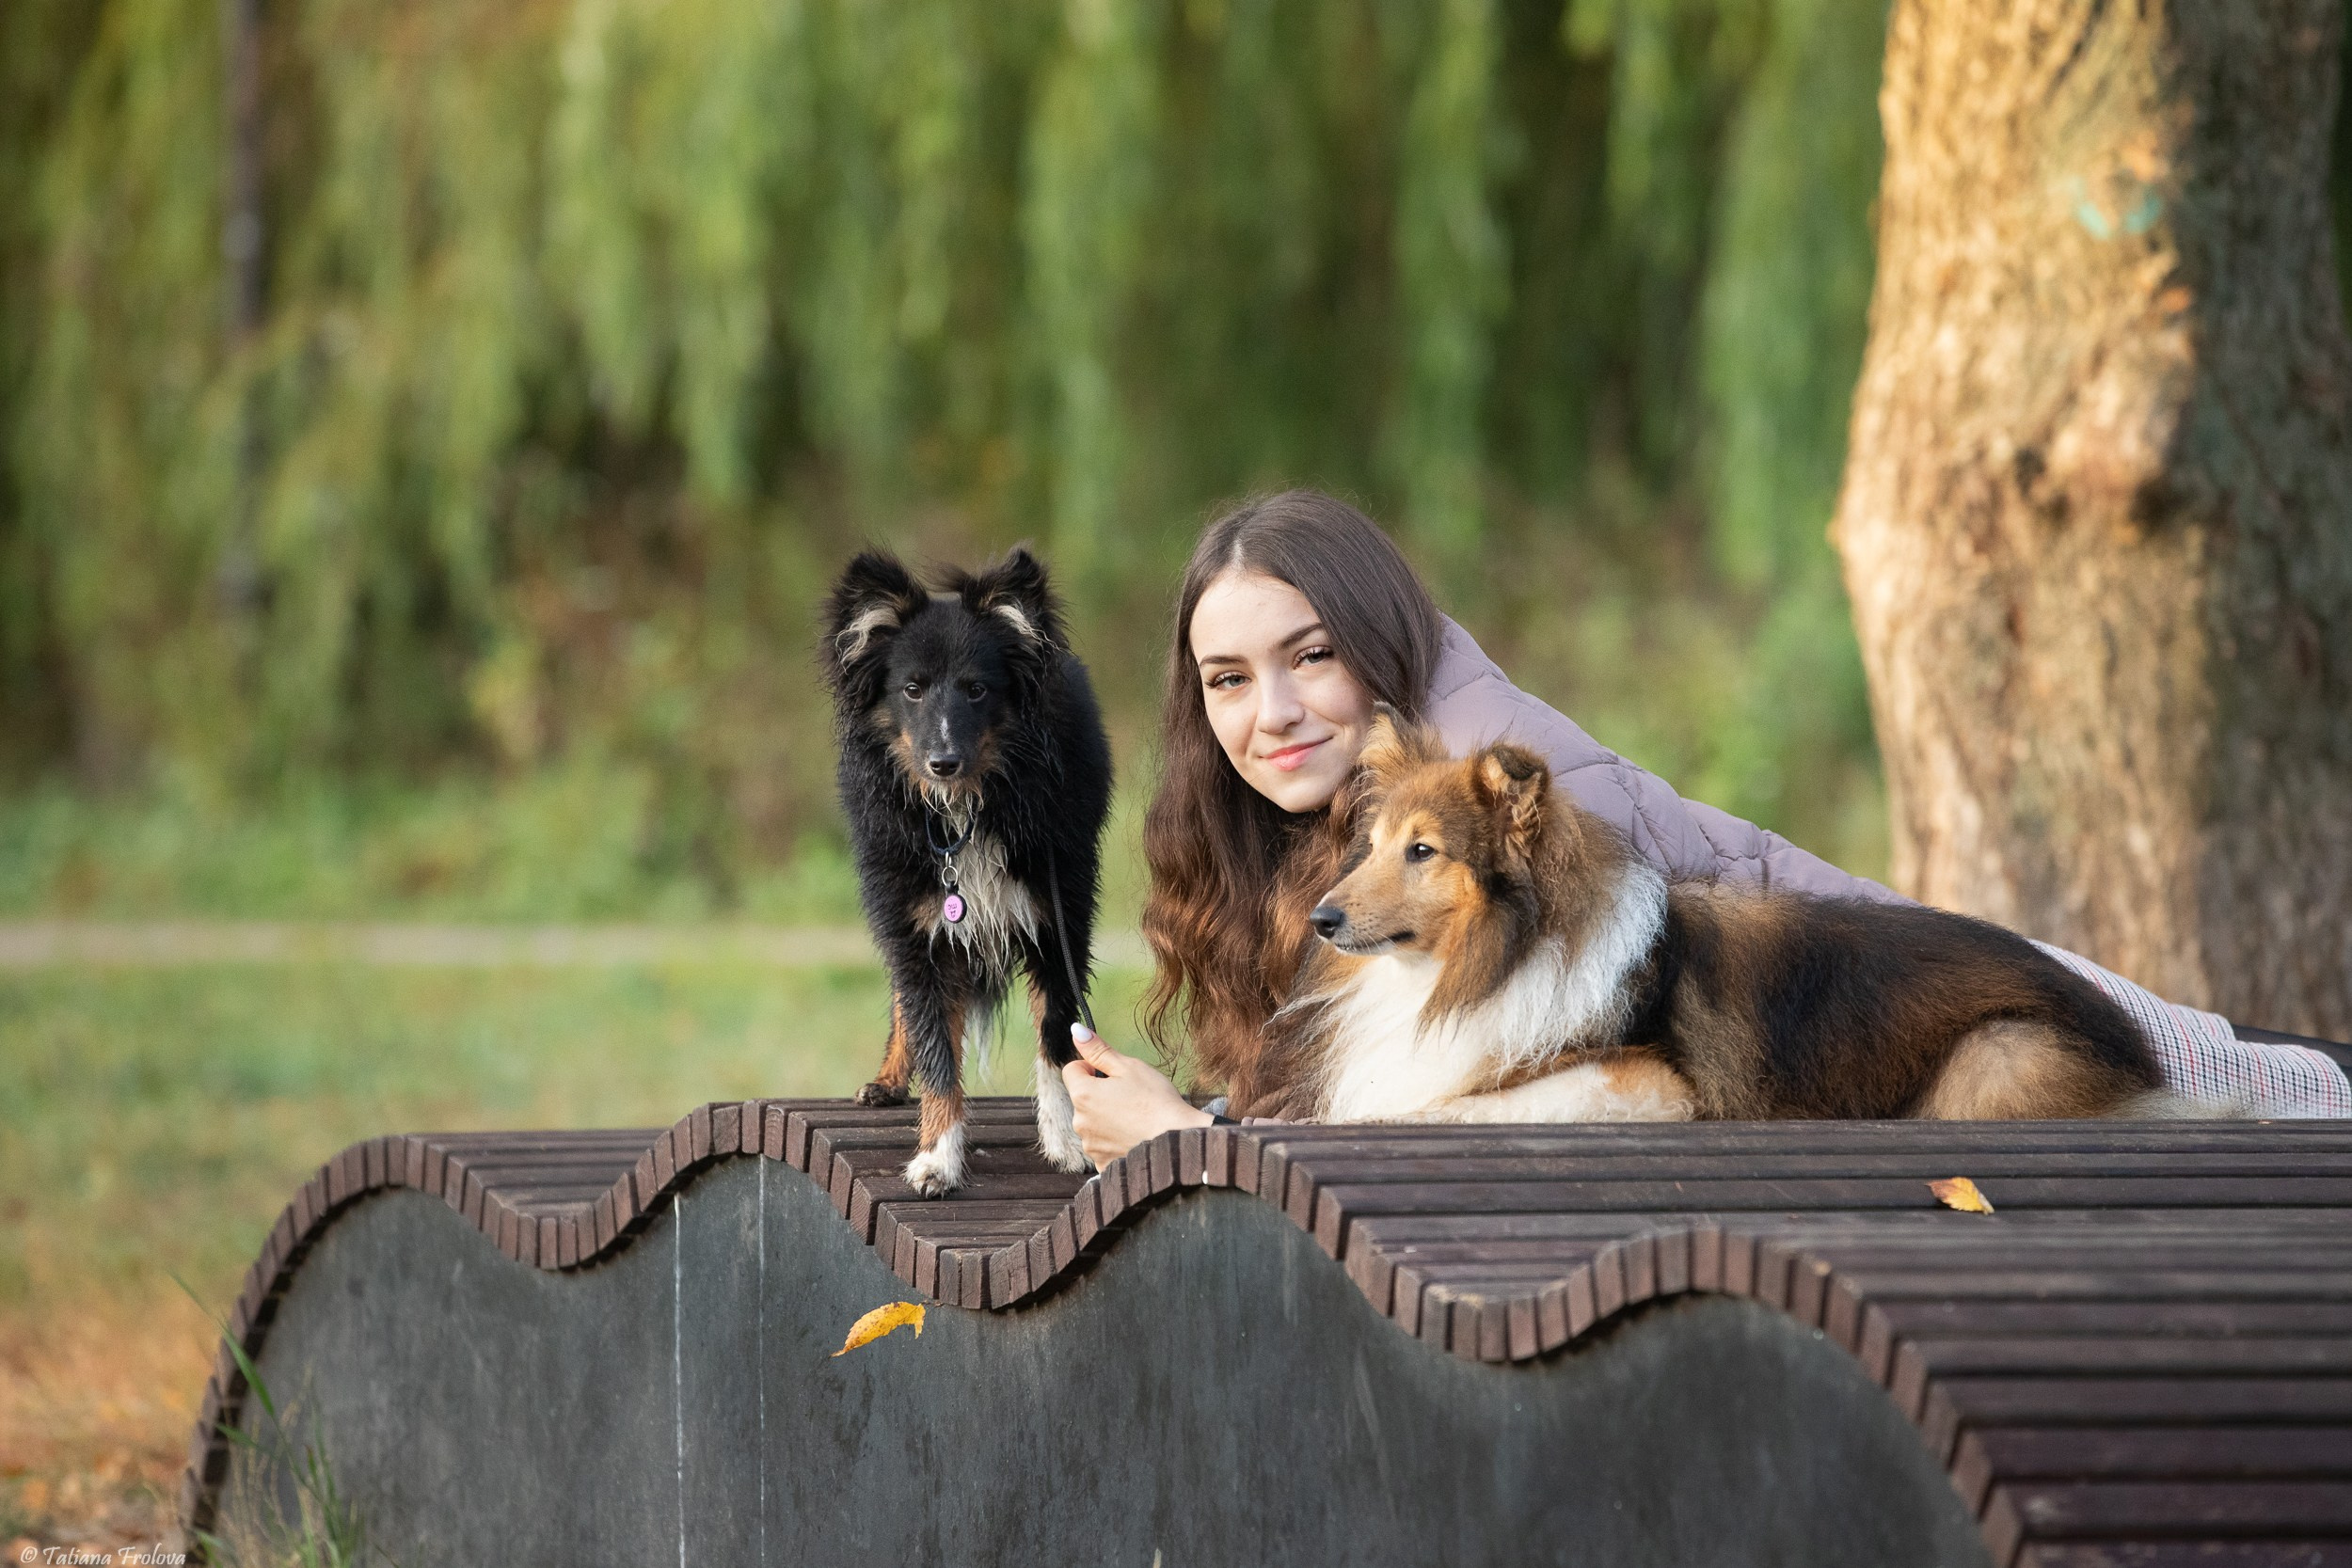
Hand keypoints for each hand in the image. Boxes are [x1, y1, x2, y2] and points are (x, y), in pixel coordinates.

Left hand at [1061, 1024, 1212, 1169]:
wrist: (1178, 1143)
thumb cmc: (1156, 1102)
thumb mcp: (1129, 1067)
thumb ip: (1098, 1050)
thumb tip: (1076, 1031)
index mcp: (1083, 1095)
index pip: (1072, 1070)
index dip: (1091, 1066)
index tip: (1112, 1073)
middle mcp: (1080, 1123)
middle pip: (1082, 1098)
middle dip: (1099, 1093)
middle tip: (1130, 1095)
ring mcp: (1091, 1146)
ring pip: (1093, 1122)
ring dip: (1106, 1117)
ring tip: (1135, 1117)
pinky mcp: (1102, 1163)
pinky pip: (1102, 1144)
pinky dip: (1114, 1139)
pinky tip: (1134, 1135)